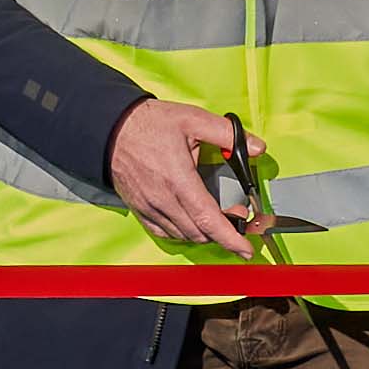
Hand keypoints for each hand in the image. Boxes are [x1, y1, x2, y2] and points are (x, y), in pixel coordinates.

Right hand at [105, 99, 253, 254]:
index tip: (246, 249)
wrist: (111, 129)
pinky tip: (191, 222)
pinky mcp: (140, 210)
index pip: (209, 220)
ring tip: (215, 216)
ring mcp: (150, 207)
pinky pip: (165, 233)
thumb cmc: (149, 124)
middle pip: (200, 232)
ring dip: (204, 232)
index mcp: (179, 179)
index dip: (231, 239)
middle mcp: (163, 199)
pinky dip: (183, 233)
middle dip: (223, 232)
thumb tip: (257, 147)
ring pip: (183, 235)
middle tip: (237, 216)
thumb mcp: (192, 119)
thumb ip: (227, 134)